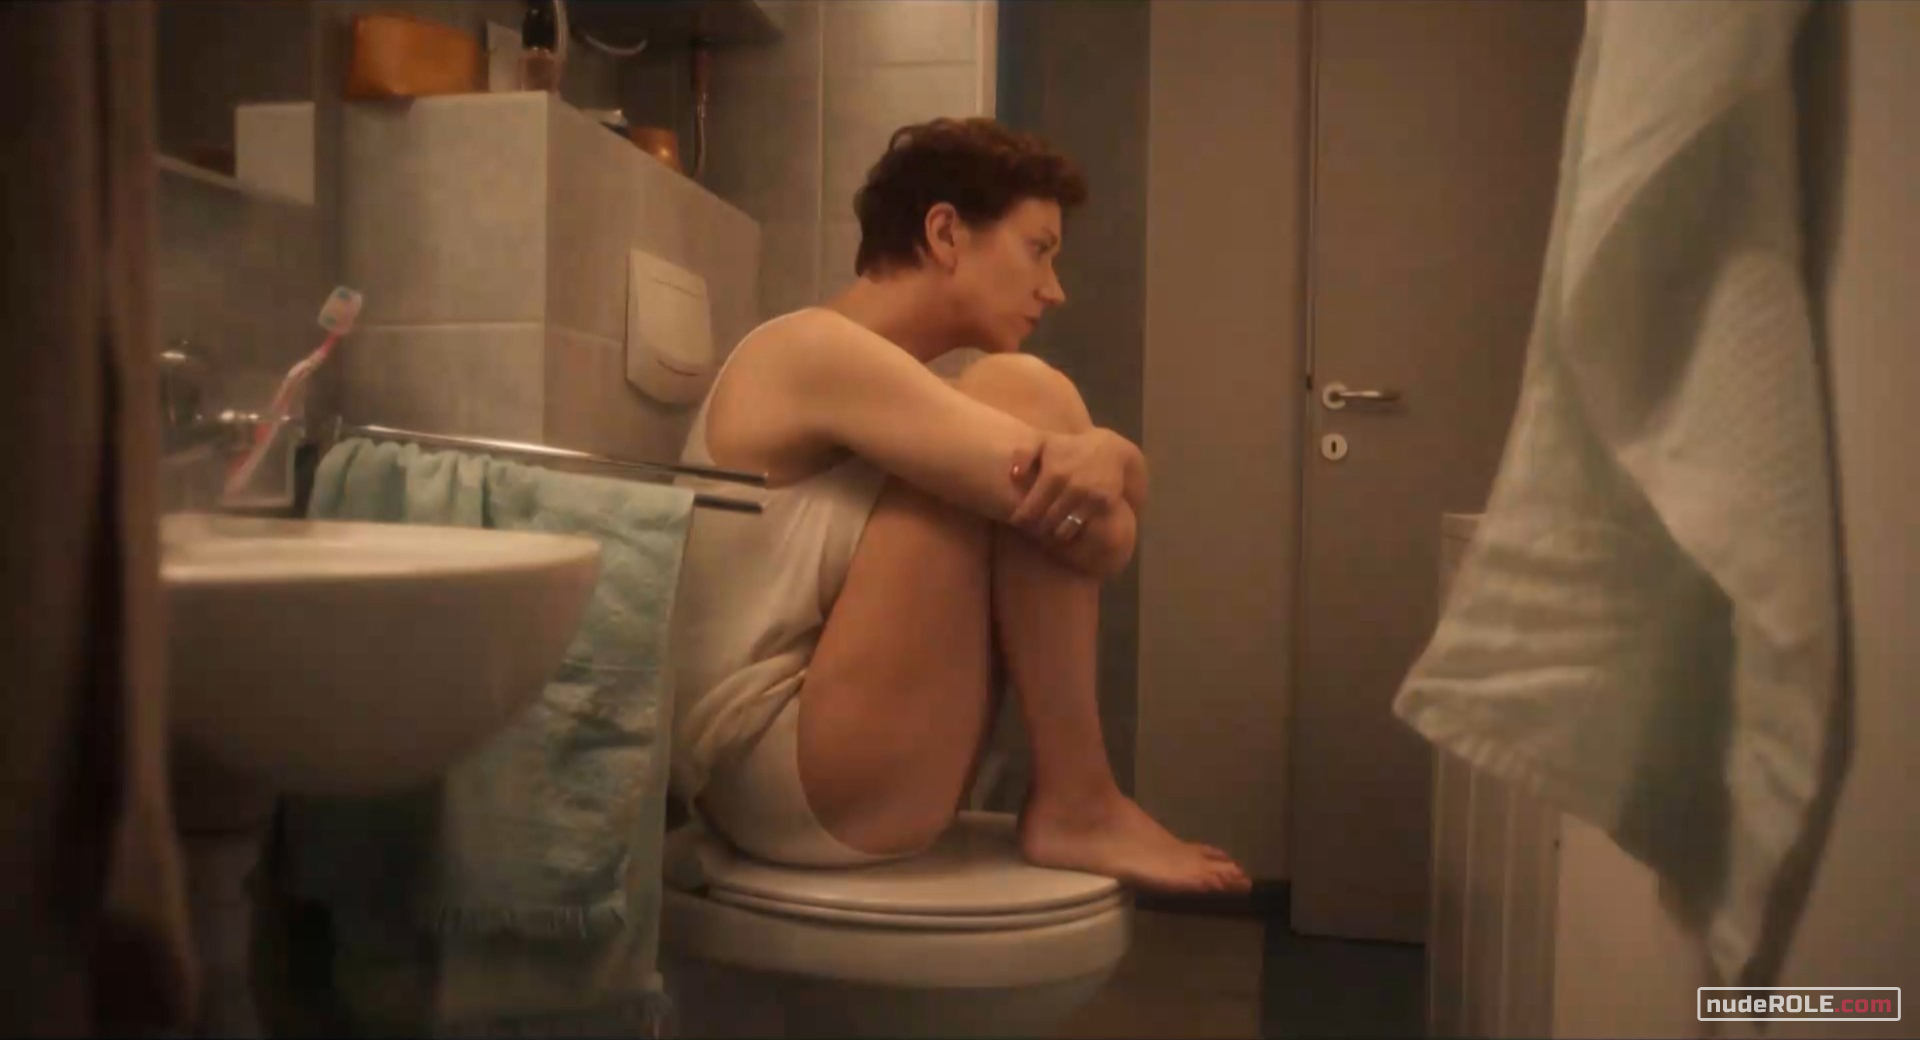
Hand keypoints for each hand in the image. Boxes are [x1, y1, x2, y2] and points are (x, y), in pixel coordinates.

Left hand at [1008, 429, 1136, 544]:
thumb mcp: (1044, 442)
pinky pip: (1080, 528)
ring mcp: (1089, 497)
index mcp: (1053, 474)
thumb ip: (1023, 453)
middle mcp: (1071, 487)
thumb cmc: (1069, 447)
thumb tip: (1014, 475)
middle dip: (1035, 529)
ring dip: (1052, 534)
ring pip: (1063, 530)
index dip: (1020, 520)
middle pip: (1045, 523)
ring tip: (1046, 531)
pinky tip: (1064, 528)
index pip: (1030, 510)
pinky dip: (1070, 532)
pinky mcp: (1103, 504)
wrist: (1109, 449)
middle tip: (1030, 529)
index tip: (1017, 522)